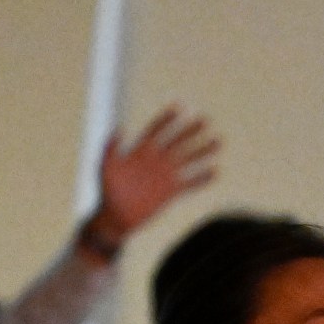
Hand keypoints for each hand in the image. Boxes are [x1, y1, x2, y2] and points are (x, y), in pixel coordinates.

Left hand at [89, 107, 220, 251]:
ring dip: (203, 150)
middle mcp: (156, 160)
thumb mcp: (105, 166)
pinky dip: (202, 178)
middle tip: (205, 120)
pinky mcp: (173, 191)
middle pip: (177, 141)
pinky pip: (191, 183)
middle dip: (190, 130)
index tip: (179, 107)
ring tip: (218, 141)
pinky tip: (215, 171)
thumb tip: (120, 129)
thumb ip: (110, 147)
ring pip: (189, 159)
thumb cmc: (107, 190)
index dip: (167, 119)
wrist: (117, 217)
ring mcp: (166, 175)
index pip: (157, 130)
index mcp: (141, 151)